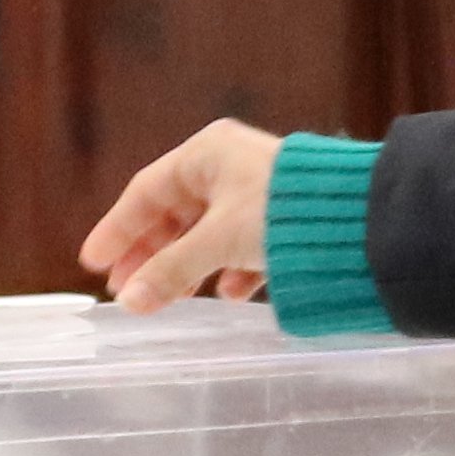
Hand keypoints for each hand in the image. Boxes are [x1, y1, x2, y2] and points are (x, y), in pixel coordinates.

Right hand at [81, 120, 281, 310]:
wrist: (360, 220)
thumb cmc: (284, 212)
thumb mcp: (218, 240)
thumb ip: (170, 271)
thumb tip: (129, 302)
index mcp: (207, 153)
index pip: (146, 192)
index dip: (118, 228)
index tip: (94, 262)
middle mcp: (229, 167)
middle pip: (174, 214)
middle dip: (150, 255)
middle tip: (125, 291)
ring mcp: (256, 193)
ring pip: (206, 234)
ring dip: (186, 267)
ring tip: (167, 300)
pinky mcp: (281, 219)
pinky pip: (242, 246)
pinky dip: (229, 271)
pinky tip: (227, 295)